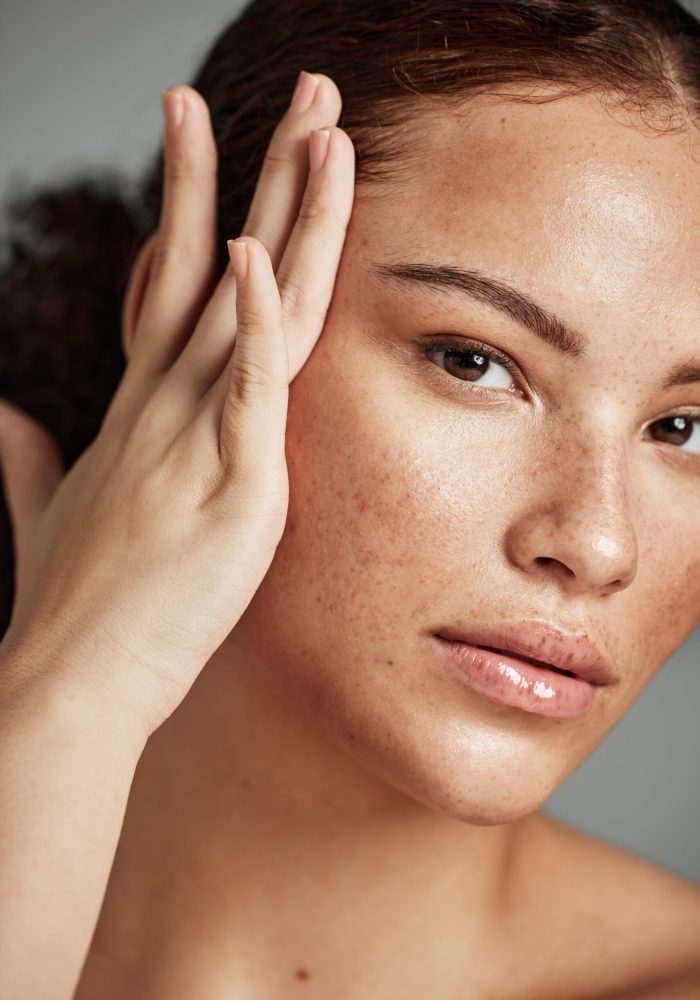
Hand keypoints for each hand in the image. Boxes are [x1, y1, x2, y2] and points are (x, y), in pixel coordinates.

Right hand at [0, 73, 354, 735]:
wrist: (68, 680)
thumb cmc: (73, 605)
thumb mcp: (53, 512)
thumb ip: (25, 457)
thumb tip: (1, 418)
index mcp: (142, 409)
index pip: (175, 285)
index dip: (196, 208)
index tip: (208, 140)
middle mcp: (166, 405)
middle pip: (220, 263)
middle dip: (264, 173)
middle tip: (307, 92)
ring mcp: (192, 437)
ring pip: (252, 307)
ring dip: (290, 214)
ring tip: (324, 128)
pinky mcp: (226, 488)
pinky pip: (242, 390)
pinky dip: (252, 323)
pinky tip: (260, 257)